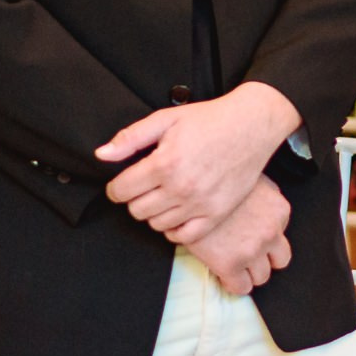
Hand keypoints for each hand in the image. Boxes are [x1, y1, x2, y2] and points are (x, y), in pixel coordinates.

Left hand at [96, 81, 301, 242]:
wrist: (253, 125)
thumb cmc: (210, 120)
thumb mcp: (166, 119)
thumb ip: (131, 138)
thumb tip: (102, 155)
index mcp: (164, 164)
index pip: (121, 191)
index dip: (117, 186)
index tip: (125, 181)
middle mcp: (181, 188)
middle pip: (136, 210)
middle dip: (135, 198)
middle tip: (148, 185)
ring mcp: (200, 203)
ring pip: (157, 224)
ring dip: (155, 212)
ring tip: (164, 195)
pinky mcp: (217, 213)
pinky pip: (184, 236)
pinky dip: (175, 229)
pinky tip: (178, 212)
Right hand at [187, 177, 292, 296]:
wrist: (191, 192)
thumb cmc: (217, 184)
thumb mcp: (252, 181)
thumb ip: (266, 196)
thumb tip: (267, 205)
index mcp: (279, 210)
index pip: (282, 234)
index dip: (266, 239)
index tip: (252, 238)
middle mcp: (271, 232)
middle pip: (280, 260)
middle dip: (265, 260)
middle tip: (249, 256)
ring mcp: (252, 250)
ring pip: (262, 276)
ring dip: (250, 273)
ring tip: (235, 265)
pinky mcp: (231, 265)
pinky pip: (241, 287)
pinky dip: (235, 285)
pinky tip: (225, 276)